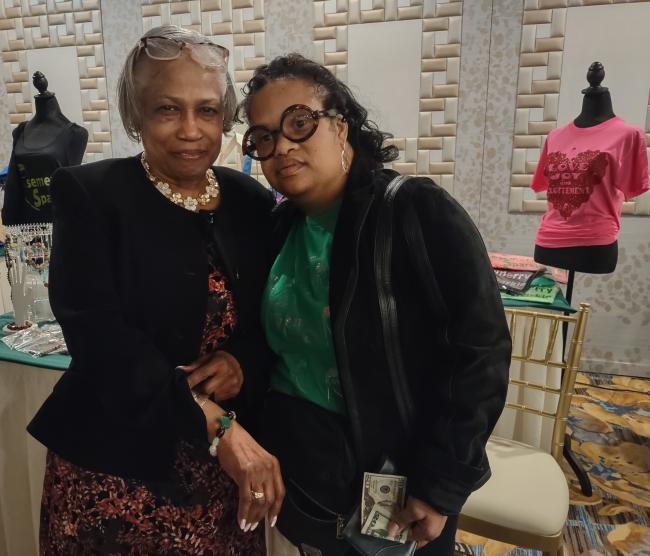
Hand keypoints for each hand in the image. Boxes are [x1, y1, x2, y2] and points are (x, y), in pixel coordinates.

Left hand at [179, 350, 242, 400]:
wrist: (239, 361)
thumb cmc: (218, 359)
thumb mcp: (207, 358)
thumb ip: (194, 366)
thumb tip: (179, 370)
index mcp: (218, 363)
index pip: (201, 374)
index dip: (190, 381)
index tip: (182, 385)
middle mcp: (227, 373)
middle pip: (207, 389)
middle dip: (199, 389)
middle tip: (195, 388)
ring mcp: (233, 383)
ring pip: (214, 395)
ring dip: (207, 394)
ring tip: (206, 388)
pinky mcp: (236, 390)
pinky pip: (221, 398)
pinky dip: (215, 395)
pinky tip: (215, 390)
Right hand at [212, 413, 284, 531]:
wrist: (228, 434)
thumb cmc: (240, 447)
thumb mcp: (257, 461)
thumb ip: (261, 476)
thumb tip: (258, 498)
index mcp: (274, 465)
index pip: (280, 492)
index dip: (277, 509)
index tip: (272, 521)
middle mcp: (268, 469)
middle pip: (269, 499)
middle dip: (262, 516)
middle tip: (254, 526)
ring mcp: (257, 471)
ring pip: (259, 501)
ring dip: (253, 517)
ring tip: (247, 526)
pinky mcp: (244, 474)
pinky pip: (246, 498)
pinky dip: (244, 512)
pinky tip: (241, 520)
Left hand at [387, 496, 447, 548]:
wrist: (442, 484)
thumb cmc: (428, 501)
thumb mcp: (413, 510)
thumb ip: (402, 521)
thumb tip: (391, 532)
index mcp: (428, 534)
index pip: (409, 539)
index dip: (398, 533)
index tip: (388, 525)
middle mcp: (431, 530)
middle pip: (412, 530)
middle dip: (401, 522)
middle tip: (390, 514)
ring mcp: (432, 519)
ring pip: (413, 520)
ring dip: (404, 514)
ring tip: (394, 507)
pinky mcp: (431, 510)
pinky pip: (417, 513)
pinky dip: (410, 509)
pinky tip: (402, 502)